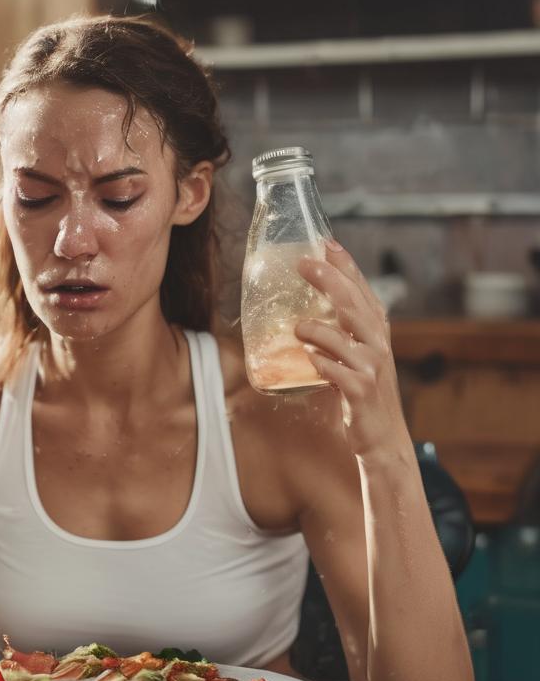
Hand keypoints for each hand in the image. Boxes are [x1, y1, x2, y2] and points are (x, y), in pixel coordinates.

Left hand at [294, 240, 411, 461]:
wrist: (382, 437)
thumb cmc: (362, 393)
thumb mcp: (355, 358)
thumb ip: (339, 334)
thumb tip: (307, 313)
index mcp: (376, 332)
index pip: (362, 290)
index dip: (346, 266)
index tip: (327, 243)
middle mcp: (378, 344)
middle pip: (354, 304)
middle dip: (329, 280)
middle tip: (304, 263)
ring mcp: (371, 366)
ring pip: (342, 336)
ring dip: (316, 329)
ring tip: (298, 328)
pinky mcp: (360, 390)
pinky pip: (335, 370)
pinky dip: (320, 363)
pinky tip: (310, 361)